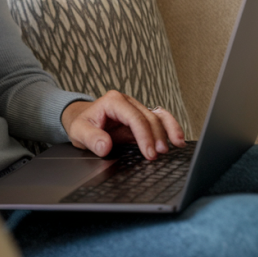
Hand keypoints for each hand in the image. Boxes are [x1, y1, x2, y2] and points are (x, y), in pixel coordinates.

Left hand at [61, 91, 185, 160]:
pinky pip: (160, 120)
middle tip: (159, 155)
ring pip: (158, 116)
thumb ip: (91, 138)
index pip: (134, 117)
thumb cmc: (82, 123)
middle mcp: (127, 102)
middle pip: (149, 117)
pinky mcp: (141, 118)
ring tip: (178, 144)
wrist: (82, 119)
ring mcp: (136, 109)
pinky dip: (170, 127)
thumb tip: (105, 146)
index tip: (149, 153)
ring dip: (169, 130)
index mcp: (113, 101)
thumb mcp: (79, 131)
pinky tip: (178, 139)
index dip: (144, 135)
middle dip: (157, 136)